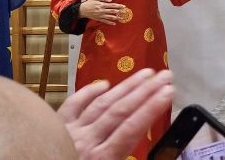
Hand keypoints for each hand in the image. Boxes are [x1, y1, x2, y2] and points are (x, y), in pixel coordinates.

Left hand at [58, 68, 173, 159]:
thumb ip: (125, 159)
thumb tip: (154, 157)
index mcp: (101, 159)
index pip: (131, 129)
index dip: (151, 109)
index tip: (169, 91)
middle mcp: (86, 142)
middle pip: (120, 111)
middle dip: (145, 91)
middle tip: (166, 76)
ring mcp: (70, 132)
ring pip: (102, 104)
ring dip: (127, 86)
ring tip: (147, 73)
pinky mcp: (55, 128)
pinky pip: (73, 105)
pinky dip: (89, 92)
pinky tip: (105, 84)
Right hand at [78, 0, 125, 25]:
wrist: (82, 10)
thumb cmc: (90, 3)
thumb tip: (111, 0)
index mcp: (102, 5)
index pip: (112, 5)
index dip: (118, 6)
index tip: (123, 6)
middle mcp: (102, 11)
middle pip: (112, 11)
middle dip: (119, 11)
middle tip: (125, 12)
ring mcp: (100, 15)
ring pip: (109, 17)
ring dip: (116, 17)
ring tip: (121, 18)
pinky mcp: (98, 19)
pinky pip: (105, 21)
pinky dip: (109, 23)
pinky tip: (114, 23)